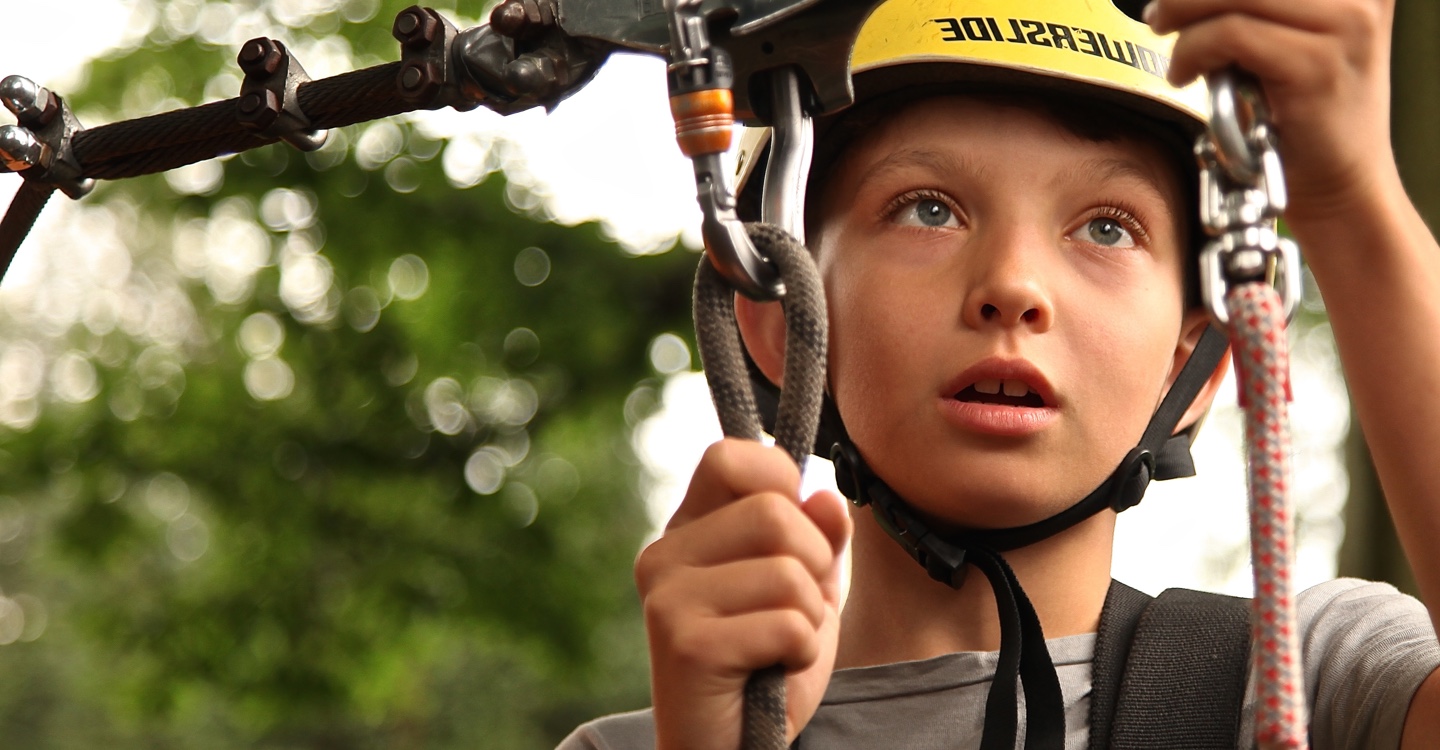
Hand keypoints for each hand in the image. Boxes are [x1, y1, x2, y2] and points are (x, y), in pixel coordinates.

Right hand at [635, 439, 851, 749]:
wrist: (731, 749)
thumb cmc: (765, 666)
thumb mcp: (804, 591)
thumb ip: (818, 538)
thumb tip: (826, 497)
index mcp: (687, 530)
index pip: (728, 456)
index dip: (779, 482)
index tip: (791, 534)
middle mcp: (665, 554)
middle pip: (774, 511)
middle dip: (813, 564)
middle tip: (794, 609)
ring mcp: (668, 597)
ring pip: (788, 570)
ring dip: (809, 616)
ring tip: (779, 645)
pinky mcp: (685, 643)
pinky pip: (786, 623)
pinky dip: (801, 652)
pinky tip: (771, 672)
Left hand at [1148, 0, 1396, 226]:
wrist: (1339, 186)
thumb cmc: (1305, 118)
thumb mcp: (1286, 41)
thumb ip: (1254, 10)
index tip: (1178, 3)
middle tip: (1160, 17)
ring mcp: (1345, 24)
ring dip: (1185, 19)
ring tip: (1175, 54)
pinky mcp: (1316, 64)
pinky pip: (1230, 35)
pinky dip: (1191, 53)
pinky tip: (1184, 76)